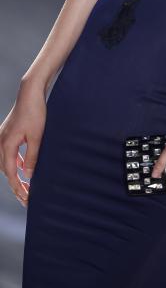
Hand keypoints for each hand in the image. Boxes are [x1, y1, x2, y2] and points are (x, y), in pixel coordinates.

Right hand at [0, 81, 46, 207]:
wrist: (30, 92)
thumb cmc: (35, 112)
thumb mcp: (37, 137)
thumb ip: (32, 157)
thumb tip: (28, 176)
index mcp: (7, 145)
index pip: (11, 173)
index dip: (18, 187)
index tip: (26, 198)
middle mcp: (1, 142)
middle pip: (6, 170)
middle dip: (16, 184)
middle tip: (27, 197)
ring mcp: (2, 137)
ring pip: (6, 162)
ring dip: (15, 174)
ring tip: (26, 185)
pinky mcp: (7, 133)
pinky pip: (9, 152)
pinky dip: (15, 161)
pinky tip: (24, 165)